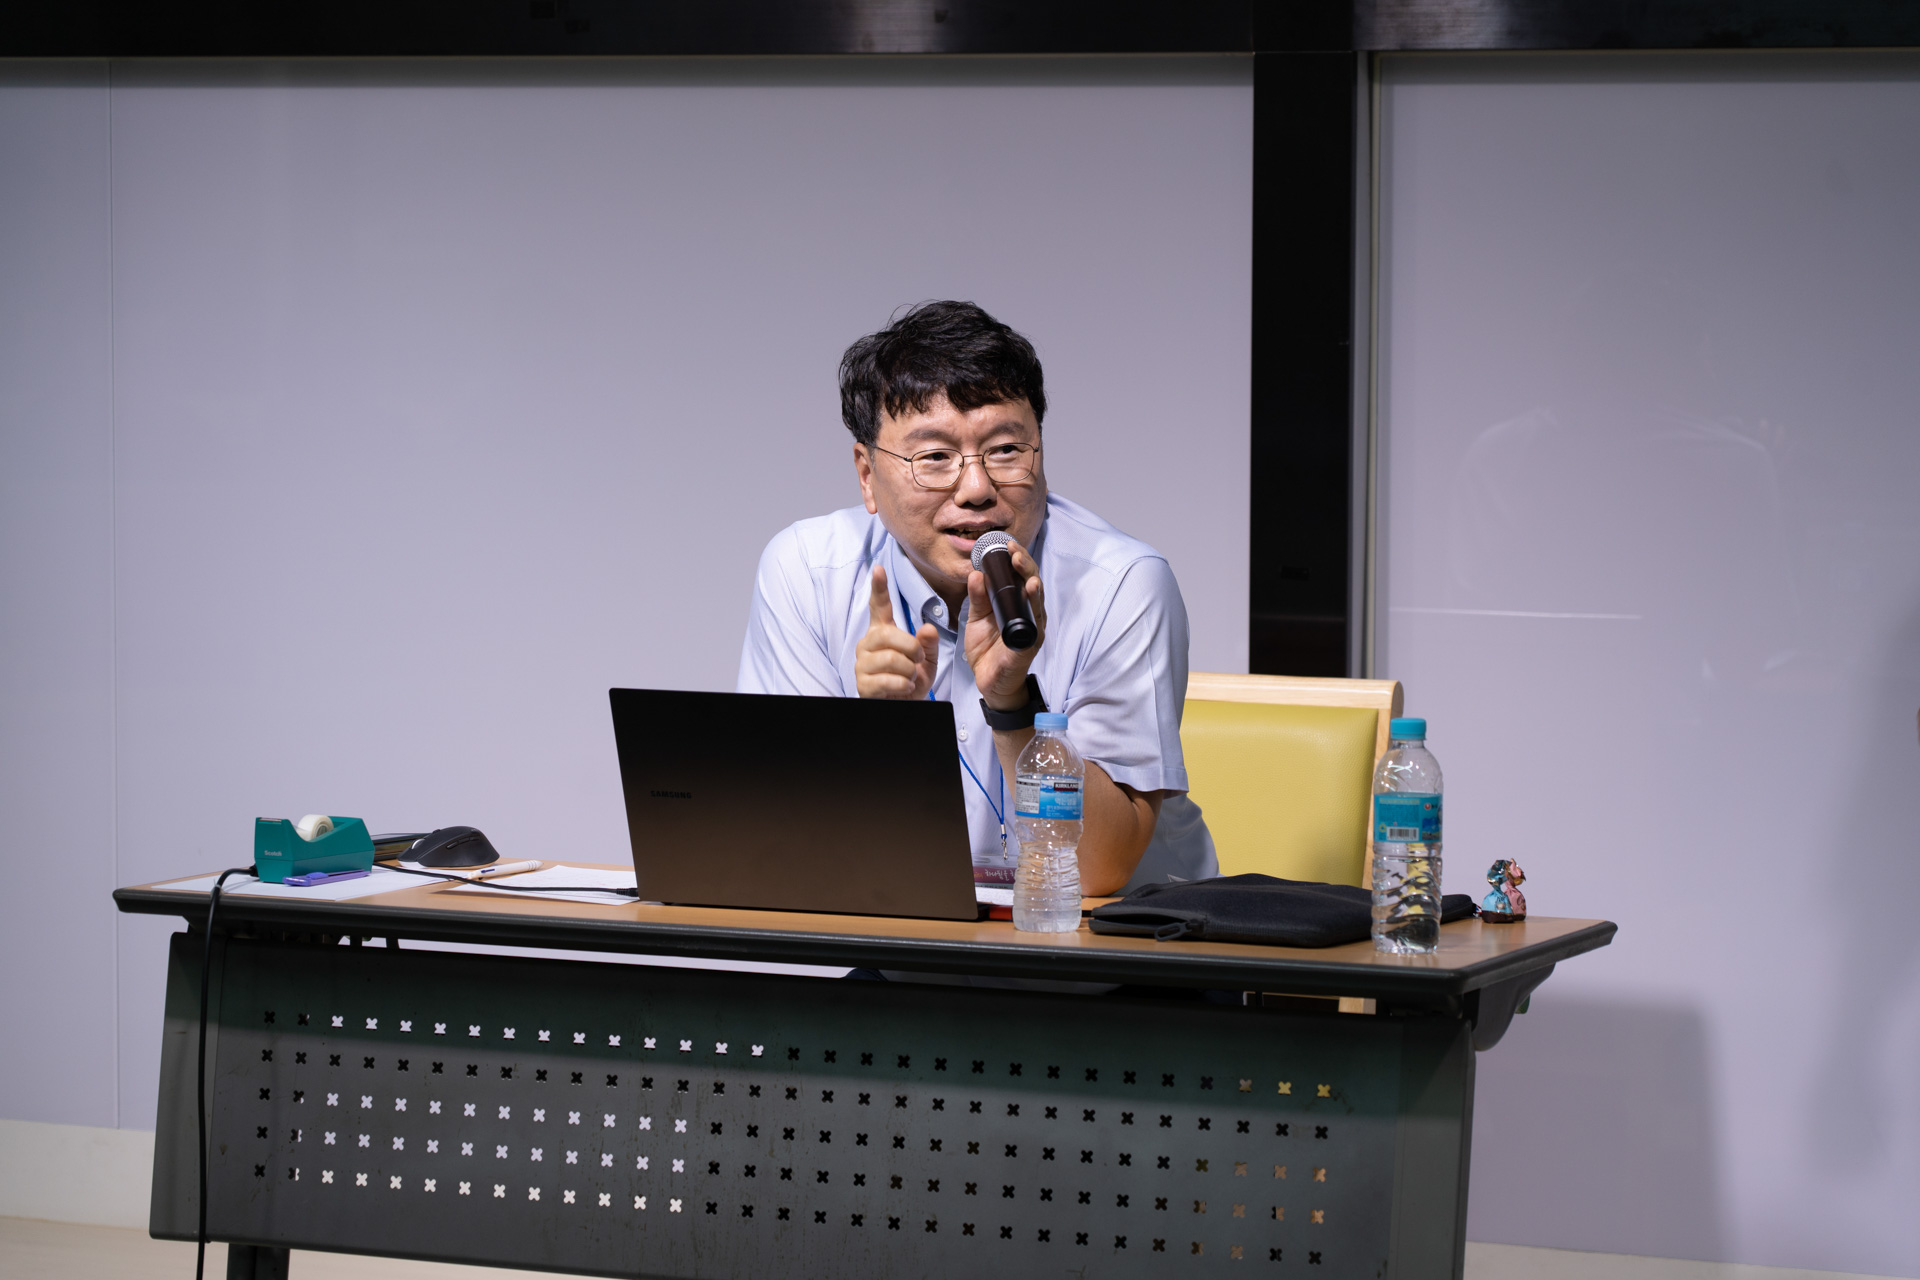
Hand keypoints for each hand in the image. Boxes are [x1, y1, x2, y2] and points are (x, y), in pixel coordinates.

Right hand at [855, 564, 938, 699]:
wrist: (905, 706)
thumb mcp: (927, 660)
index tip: (879, 570)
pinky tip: (905, 687)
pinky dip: (903, 684)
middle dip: (911, 648)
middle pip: (889, 635)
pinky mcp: (862, 684)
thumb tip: (927, 629)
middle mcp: (868, 644)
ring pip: (890, 658)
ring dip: (909, 670)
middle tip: (918, 659)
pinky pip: (886, 680)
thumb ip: (928, 644)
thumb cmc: (911, 679)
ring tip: (911, 677)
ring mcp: (862, 664)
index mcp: (882, 632)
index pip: (879, 607)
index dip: (879, 588)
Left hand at [964, 537, 1046, 708]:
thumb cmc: (987, 649)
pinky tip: (1030, 591)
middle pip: (1032, 582)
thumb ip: (977, 597)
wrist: (989, 681)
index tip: (1006, 544)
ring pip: (1036, 598)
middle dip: (1025, 564)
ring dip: (1030, 580)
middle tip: (1013, 551)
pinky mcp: (1030, 643)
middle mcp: (1028, 612)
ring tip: (1021, 565)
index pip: (1020, 576)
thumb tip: (976, 574)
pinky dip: (1033, 605)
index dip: (1016, 559)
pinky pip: (1034, 621)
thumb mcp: (977, 618)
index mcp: (1016, 604)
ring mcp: (1032, 627)